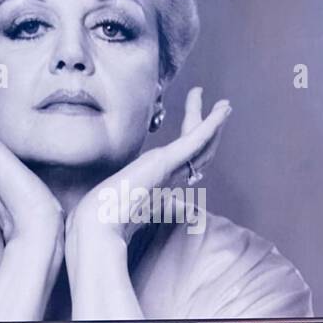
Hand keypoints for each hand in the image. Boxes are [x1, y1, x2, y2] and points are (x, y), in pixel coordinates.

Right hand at [65, 88, 230, 317]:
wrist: (98, 223)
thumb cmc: (110, 222)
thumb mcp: (145, 215)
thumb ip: (165, 209)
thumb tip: (187, 213)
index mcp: (159, 178)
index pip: (187, 156)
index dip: (199, 139)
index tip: (202, 123)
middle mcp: (164, 168)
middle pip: (195, 142)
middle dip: (205, 120)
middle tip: (211, 100)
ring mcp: (165, 163)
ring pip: (200, 138)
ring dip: (213, 119)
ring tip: (224, 104)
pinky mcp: (164, 161)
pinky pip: (196, 140)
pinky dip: (211, 124)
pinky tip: (223, 112)